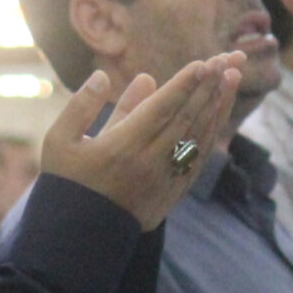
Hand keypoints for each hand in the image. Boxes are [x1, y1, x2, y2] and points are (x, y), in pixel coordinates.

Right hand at [38, 56, 242, 228]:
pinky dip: (212, 133)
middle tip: (228, 58)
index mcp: (121, 148)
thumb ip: (81, 106)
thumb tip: (103, 76)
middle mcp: (149, 163)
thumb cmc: (66, 182)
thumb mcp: (60, 141)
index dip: (184, 85)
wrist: (78, 235)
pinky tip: (220, 113)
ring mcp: (164, 180)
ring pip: (198, 137)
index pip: (161, 109)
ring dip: (217, 105)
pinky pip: (199, 158)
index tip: (203, 62)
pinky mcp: (173, 193)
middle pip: (186, 118)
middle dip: (208, 86)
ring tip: (232, 77)